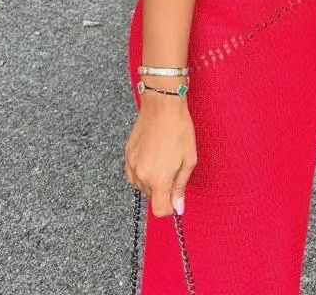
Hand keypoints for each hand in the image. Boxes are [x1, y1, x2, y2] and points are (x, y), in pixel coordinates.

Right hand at [124, 98, 197, 217]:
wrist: (162, 104)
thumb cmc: (179, 129)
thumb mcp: (188, 160)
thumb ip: (180, 186)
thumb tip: (178, 208)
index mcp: (158, 180)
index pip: (160, 210)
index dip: (170, 208)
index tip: (176, 197)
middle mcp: (141, 176)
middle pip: (151, 197)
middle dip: (163, 190)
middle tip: (174, 168)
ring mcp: (131, 164)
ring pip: (141, 186)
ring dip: (152, 180)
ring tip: (163, 159)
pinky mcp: (127, 154)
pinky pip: (133, 173)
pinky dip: (142, 171)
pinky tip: (152, 156)